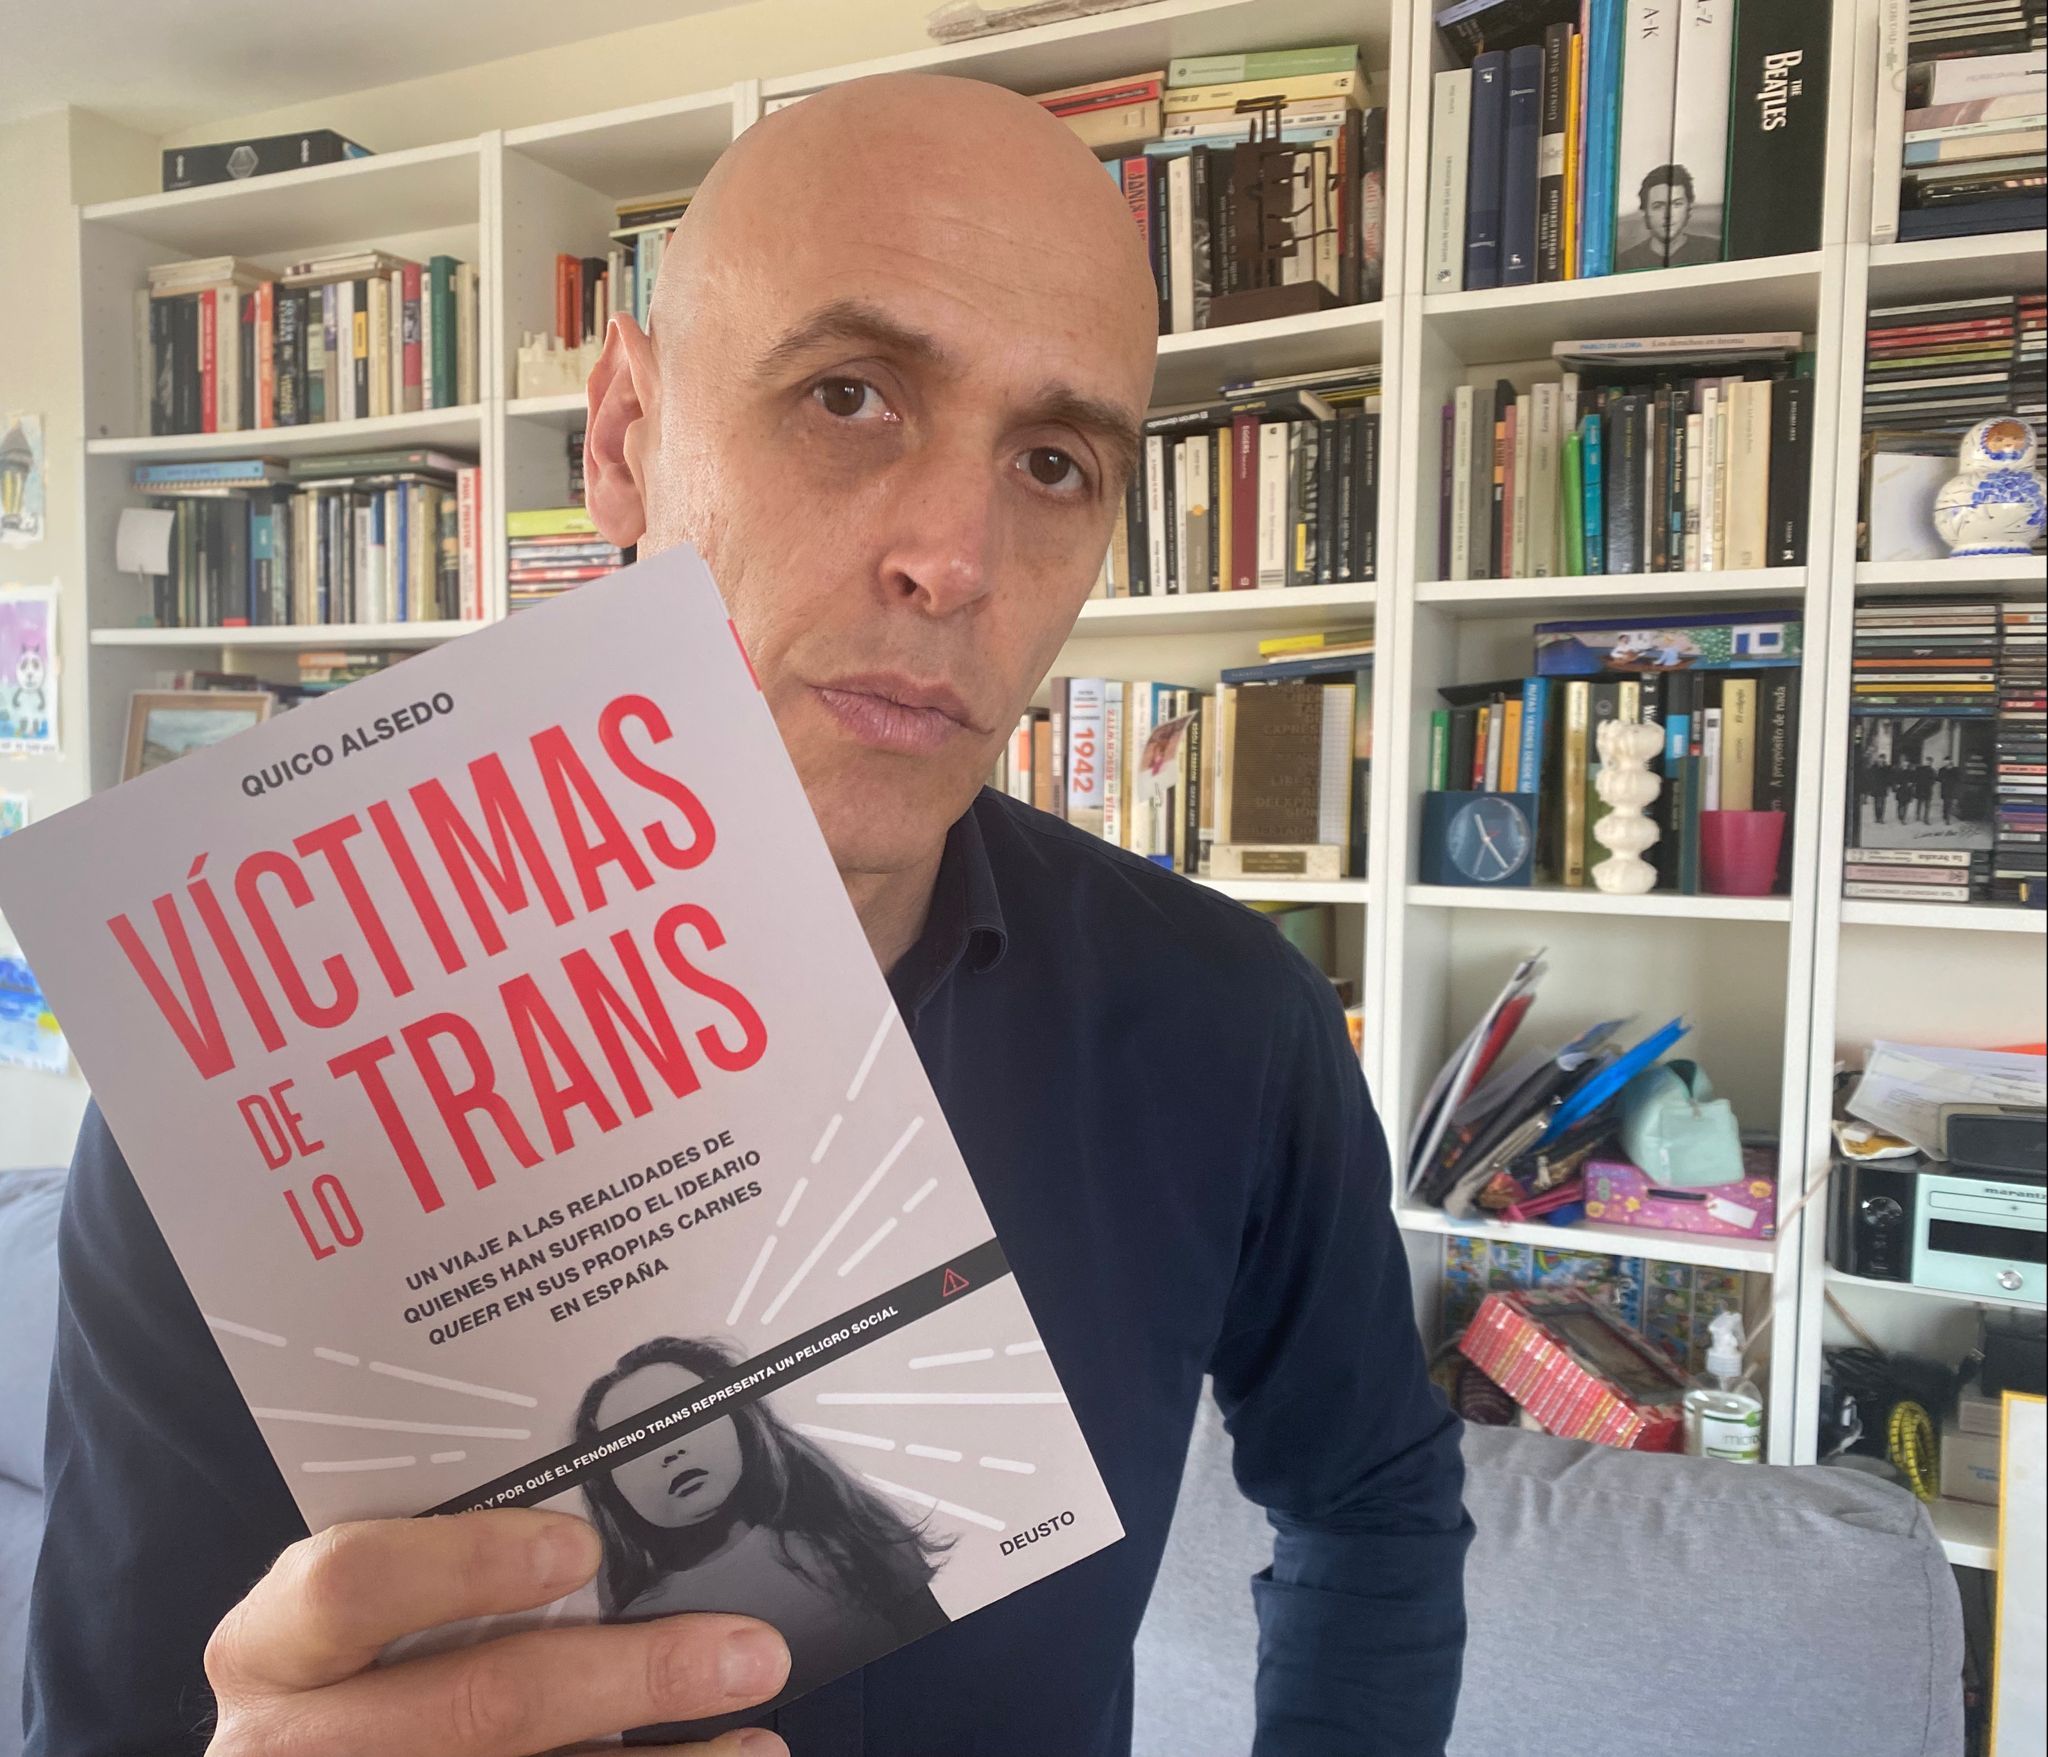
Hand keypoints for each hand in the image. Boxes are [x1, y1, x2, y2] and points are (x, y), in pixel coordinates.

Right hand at [203, 1508, 790, 1755]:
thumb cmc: (337, 1675)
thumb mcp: (346, 1624)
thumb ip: (437, 1575)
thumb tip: (610, 1538)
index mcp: (270, 1650)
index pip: (350, 1586)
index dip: (468, 1564)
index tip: (580, 1548)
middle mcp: (288, 1748)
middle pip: (476, 1708)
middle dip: (631, 1677)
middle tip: (748, 1652)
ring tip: (757, 1743)